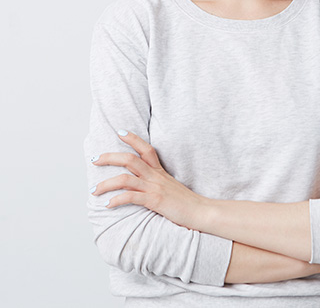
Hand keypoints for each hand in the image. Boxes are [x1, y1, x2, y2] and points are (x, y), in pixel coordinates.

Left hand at [91, 130, 205, 229]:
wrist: (200, 211)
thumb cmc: (185, 202)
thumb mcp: (171, 186)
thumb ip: (157, 182)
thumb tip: (142, 183)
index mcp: (160, 171)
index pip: (146, 149)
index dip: (133, 139)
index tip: (120, 132)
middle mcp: (156, 176)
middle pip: (130, 160)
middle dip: (110, 158)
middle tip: (95, 159)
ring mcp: (155, 188)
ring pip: (125, 179)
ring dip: (106, 184)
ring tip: (94, 190)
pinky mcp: (154, 201)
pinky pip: (131, 197)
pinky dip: (117, 200)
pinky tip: (109, 205)